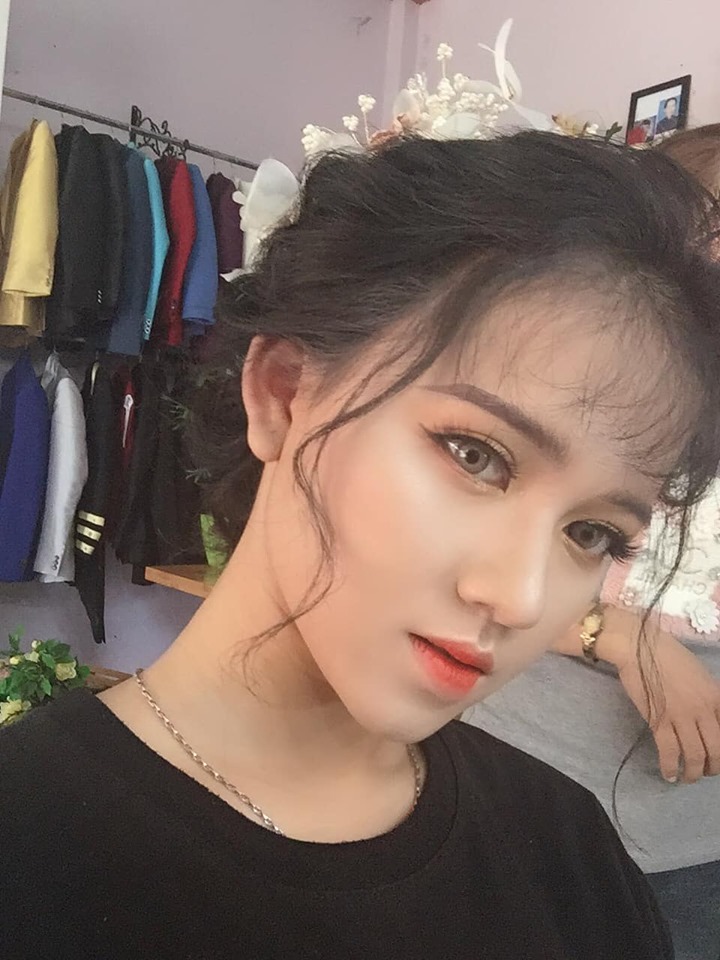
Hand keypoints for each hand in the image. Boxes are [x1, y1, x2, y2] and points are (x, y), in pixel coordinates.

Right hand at [610, 617, 719, 783]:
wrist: (639, 647)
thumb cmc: (668, 655)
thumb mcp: (700, 673)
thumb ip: (708, 695)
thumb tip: (710, 714)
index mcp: (716, 696)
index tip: (717, 758)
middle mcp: (703, 709)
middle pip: (716, 751)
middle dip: (712, 768)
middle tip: (705, 770)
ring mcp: (681, 716)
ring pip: (694, 755)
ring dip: (692, 773)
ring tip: (687, 777)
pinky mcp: (659, 721)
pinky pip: (669, 752)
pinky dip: (670, 767)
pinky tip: (669, 774)